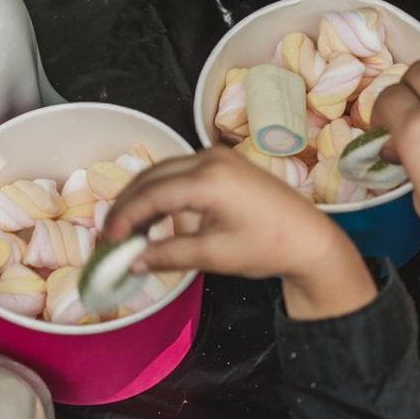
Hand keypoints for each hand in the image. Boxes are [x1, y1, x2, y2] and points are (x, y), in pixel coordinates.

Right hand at [103, 148, 373, 319]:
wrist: (310, 239)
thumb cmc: (267, 247)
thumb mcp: (213, 255)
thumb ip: (168, 255)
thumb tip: (133, 261)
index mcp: (209, 179)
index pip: (151, 195)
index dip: (124, 218)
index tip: (109, 242)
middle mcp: (210, 158)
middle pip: (152, 177)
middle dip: (127, 205)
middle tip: (111, 236)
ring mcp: (218, 157)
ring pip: (164, 171)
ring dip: (142, 196)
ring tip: (128, 228)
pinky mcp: (224, 163)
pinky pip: (180, 171)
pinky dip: (162, 190)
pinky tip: (155, 215)